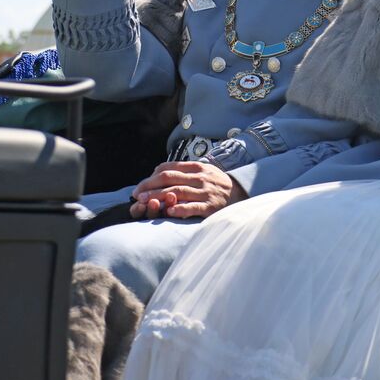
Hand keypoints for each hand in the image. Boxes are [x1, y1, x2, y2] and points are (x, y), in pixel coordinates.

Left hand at [130, 161, 246, 219]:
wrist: (242, 193)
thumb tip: (159, 171)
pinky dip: (180, 209)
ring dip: (157, 197)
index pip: (168, 168)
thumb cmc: (217, 184)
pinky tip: (169, 212)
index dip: (151, 177)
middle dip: (149, 186)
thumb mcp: (203, 171)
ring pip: (177, 192)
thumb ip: (184, 171)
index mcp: (196, 167)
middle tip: (136, 195)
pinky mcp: (211, 206)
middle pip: (169, 178)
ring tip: (144, 202)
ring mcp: (206, 191)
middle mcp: (200, 177)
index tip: (140, 187)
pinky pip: (193, 207)